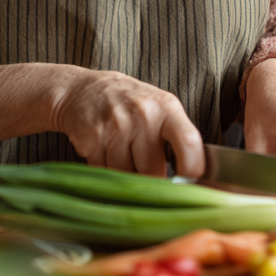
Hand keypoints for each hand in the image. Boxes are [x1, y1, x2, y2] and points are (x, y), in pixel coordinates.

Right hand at [52, 68, 204, 177]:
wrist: (83, 90)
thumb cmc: (130, 103)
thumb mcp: (159, 109)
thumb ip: (176, 139)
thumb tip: (193, 181)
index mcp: (167, 107)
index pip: (189, 142)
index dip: (192, 169)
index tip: (190, 184)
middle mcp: (143, 114)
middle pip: (153, 171)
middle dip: (149, 177)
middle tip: (142, 162)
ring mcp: (116, 126)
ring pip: (126, 176)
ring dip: (124, 175)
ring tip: (121, 152)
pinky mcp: (92, 139)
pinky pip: (104, 173)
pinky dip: (105, 171)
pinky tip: (104, 151)